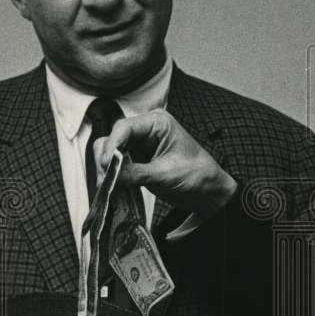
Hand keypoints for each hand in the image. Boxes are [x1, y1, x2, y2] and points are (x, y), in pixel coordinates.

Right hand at [96, 110, 236, 221]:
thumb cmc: (197, 176)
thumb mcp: (165, 175)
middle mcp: (146, 130)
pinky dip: (113, 175)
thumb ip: (136, 174)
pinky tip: (113, 187)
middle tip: (105, 180)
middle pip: (113, 138)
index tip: (105, 164)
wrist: (208, 192)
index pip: (124, 128)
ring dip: (107, 169)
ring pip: (111, 152)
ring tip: (108, 187)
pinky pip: (117, 164)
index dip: (112, 145)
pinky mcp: (137, 160)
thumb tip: (110, 176)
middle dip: (106, 159)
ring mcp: (140, 145)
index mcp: (157, 123)